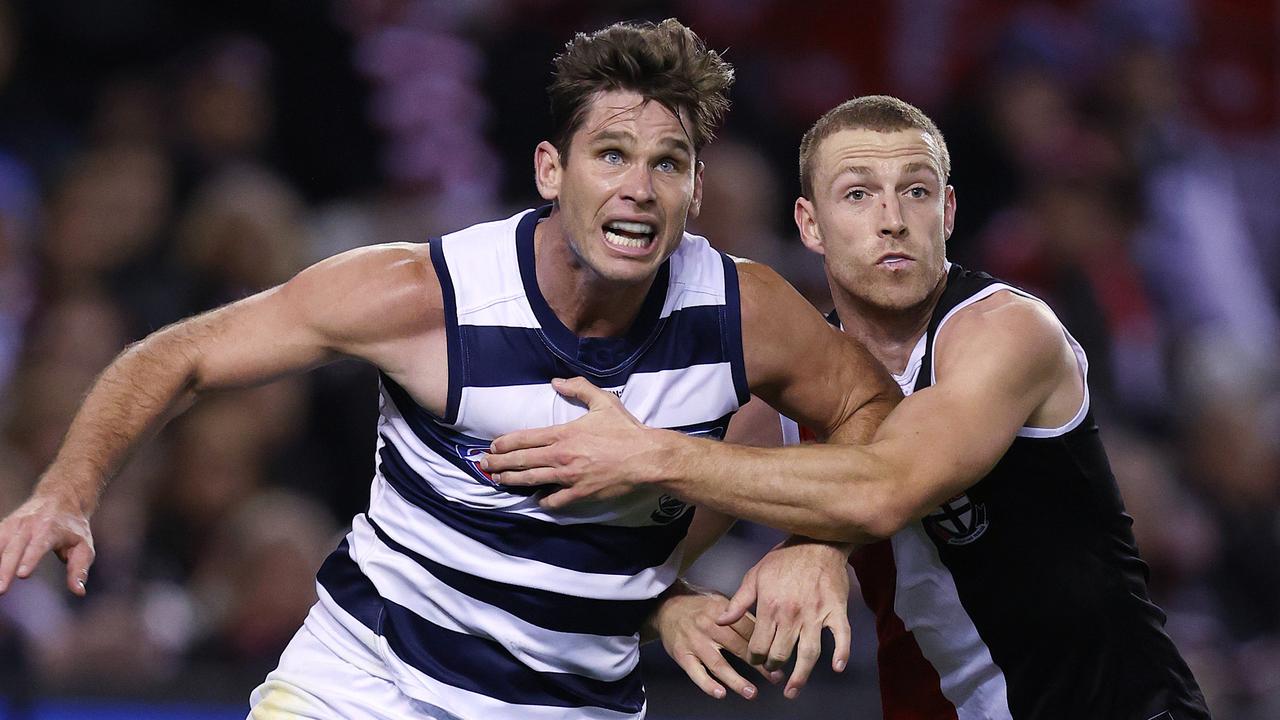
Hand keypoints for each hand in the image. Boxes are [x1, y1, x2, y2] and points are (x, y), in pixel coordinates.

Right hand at [0, 491, 94, 596]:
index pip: (39, 546)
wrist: (60, 497)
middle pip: (14, 549)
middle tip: (1, 590)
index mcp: (51, 529)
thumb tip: (79, 592)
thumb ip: (79, 569)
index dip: (30, 559)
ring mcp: (14, 525)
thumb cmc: (73, 527)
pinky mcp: (4, 527)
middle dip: (5, 569)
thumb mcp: (84, 546)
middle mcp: (29, 526)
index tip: (22, 574)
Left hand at [482, 377, 669, 509]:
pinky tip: (538, 499)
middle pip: (521, 461)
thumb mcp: (603, 401)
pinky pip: (554, 500)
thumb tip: (556, 382)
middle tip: (484, 465)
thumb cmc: (625, 430)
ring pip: (531, 480)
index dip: (505, 444)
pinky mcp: (579, 494)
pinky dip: (544, 500)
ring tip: (498, 481)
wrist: (646, 458)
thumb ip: (578, 388)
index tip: (492, 447)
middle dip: (499, 463)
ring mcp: (568, 477)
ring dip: (512, 481)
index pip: (525, 439)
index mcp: (563, 434)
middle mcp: (560, 456)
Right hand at [652, 586, 773, 699]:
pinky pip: (696, 673)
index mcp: (721, 611)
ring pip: (718, 664)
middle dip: (758, 665)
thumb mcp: (719, 602)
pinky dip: (707, 684)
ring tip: (751, 692)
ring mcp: (694, 642)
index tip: (777, 657)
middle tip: (774, 677)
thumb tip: (765, 631)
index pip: (748, 629)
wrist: (666, 607)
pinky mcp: (681, 655)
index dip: (764, 644)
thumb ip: (739, 615)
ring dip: (736, 681)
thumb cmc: (697, 607)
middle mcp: (708, 626)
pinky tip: (720, 693)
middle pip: (738, 647)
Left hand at [719, 537, 851, 698]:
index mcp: (770, 607)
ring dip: (800, 675)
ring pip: (808, 654)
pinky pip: (841, 637)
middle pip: (781, 654)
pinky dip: (841, 653)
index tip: (756, 661)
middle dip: (773, 667)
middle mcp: (792, 615)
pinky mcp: (836, 610)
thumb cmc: (784, 558)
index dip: (755, 658)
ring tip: (793, 689)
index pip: (759, 645)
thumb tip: (720, 621)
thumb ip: (738, 602)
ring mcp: (816, 614)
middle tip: (773, 673)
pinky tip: (836, 667)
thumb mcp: (755, 576)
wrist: (817, 541)